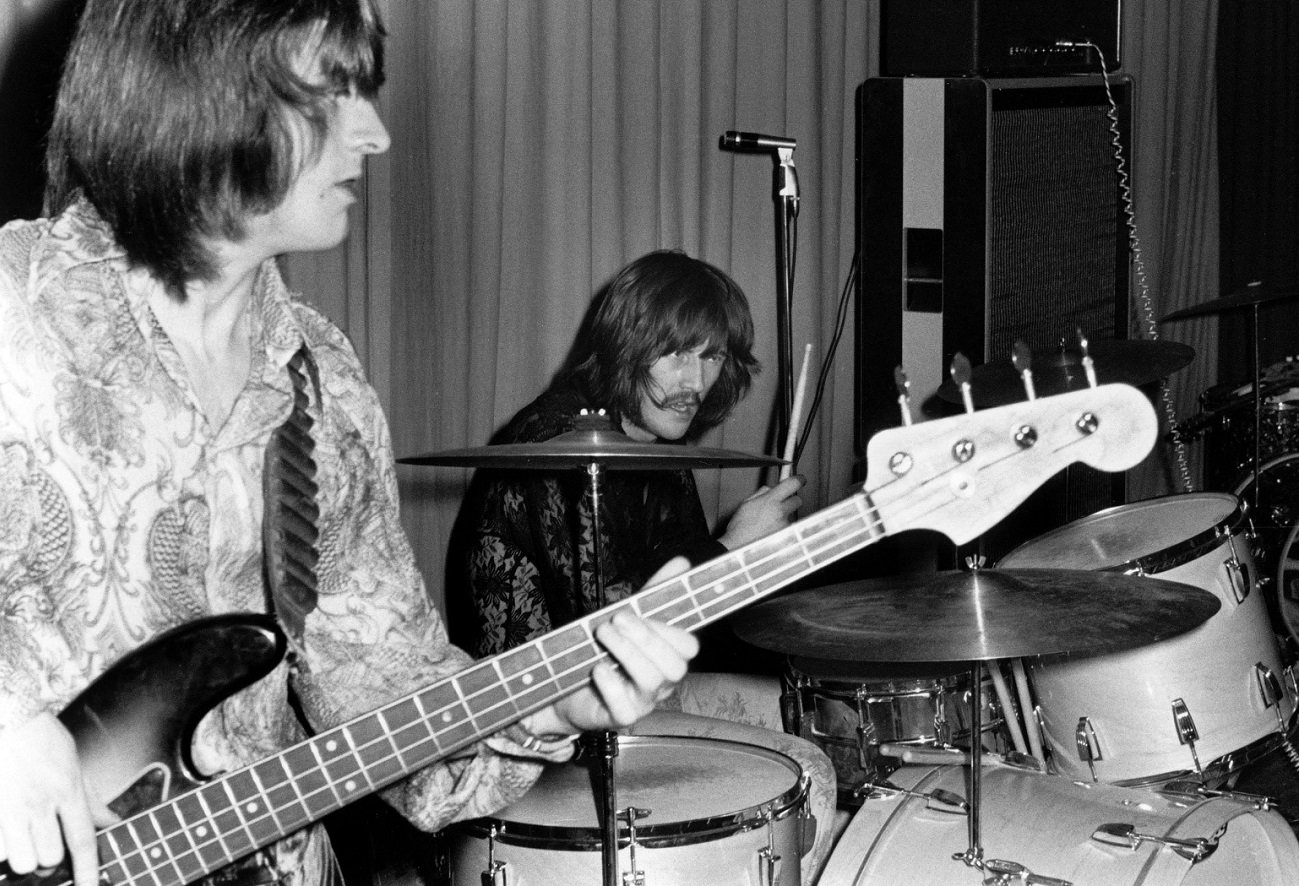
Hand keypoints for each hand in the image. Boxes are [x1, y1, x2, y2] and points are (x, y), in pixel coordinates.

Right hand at [0, 713, 116, 885]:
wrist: (9, 716)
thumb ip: (90, 798)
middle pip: (50, 857)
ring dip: (23, 856)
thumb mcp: (74, 763)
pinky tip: (6, 832)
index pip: (83, 839)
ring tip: (23, 838)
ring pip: (22, 860)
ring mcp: (11, 808)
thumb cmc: (41, 739)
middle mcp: (41, 802)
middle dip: (50, 858)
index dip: (88, 870)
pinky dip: (2, 848)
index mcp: (67, 790)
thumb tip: (111, 822)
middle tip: (44, 842)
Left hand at [525, 558, 698, 735]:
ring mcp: (643, 701)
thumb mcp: (629, 617)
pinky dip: (610, 684)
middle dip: (645, 637)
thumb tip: (683, 562)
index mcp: (667, 657)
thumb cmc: (604, 651)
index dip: (667, 628)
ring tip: (602, 635)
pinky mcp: (620, 717)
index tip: (637, 610)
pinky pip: (626, 707)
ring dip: (626, 651)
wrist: (564, 687)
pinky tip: (597, 669)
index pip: (688, 646)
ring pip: (652, 680)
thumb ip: (655, 593)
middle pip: (675, 665)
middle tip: (616, 619)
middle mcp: (661, 682)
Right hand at [718, 474, 803, 549]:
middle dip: (791, 500)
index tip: (800, 479)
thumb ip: (761, 494)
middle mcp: (780, 512)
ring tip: (768, 523)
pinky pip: (788, 527)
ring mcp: (785, 525)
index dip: (799, 479)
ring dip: (784, 517)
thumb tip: (770, 489)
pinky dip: (781, 528)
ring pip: (792, 515)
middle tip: (781, 503)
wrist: (740, 548)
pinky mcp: (786, 535)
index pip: (793, 484)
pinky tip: (769, 531)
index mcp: (770, 501)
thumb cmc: (740, 528)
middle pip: (798, 500)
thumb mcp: (746, 504)